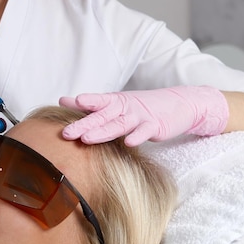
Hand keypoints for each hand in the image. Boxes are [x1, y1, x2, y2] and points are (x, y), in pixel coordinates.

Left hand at [59, 86, 228, 145]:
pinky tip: (129, 143)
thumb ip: (89, 105)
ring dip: (103, 132)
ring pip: (119, 124)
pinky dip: (137, 137)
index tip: (63, 102)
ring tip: (87, 139)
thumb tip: (63, 100)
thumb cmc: (141, 107)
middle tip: (66, 133)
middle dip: (83, 124)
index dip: (80, 102)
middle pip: (101, 116)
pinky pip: (145, 132)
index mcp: (114, 102)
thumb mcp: (115, 103)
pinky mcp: (155, 126)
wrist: (180, 104)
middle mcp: (125, 107)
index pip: (95, 102)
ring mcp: (140, 116)